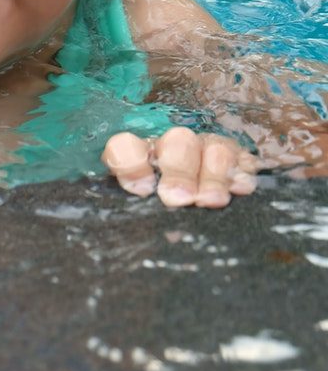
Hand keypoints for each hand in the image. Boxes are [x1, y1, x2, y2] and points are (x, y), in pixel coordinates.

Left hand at [101, 126, 257, 207]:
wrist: (205, 227)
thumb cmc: (159, 219)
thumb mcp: (141, 215)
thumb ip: (135, 214)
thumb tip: (140, 208)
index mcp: (139, 158)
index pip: (126, 146)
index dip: (131, 163)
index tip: (142, 189)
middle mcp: (174, 148)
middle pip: (178, 142)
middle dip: (178, 171)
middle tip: (177, 199)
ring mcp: (208, 151)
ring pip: (215, 149)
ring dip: (212, 176)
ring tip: (209, 201)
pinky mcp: (239, 162)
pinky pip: (244, 161)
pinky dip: (241, 175)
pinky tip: (239, 190)